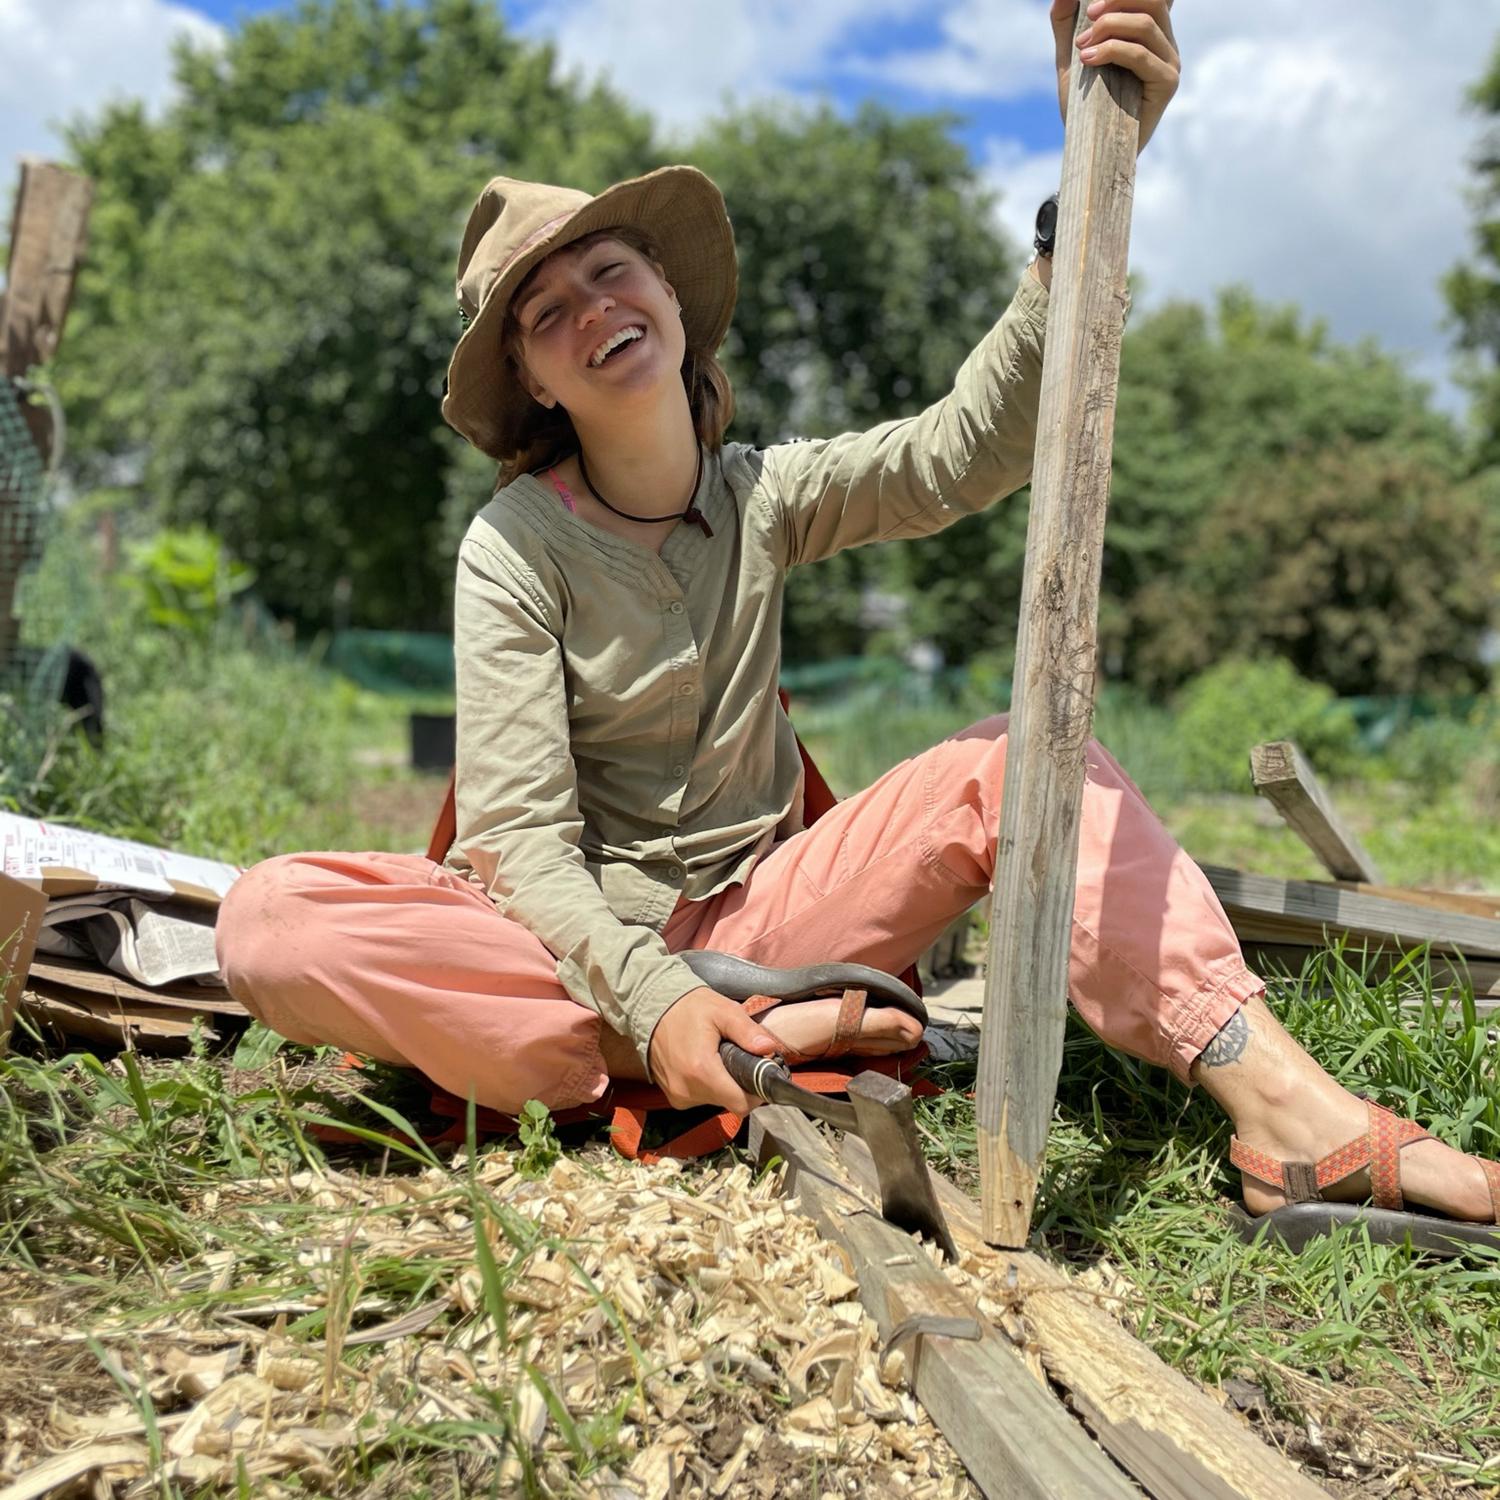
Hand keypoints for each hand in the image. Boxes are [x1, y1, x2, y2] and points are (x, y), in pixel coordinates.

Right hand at [647, 986, 783, 1112]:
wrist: (651, 1007)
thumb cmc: (688, 1007)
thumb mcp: (722, 1010)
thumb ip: (747, 1031)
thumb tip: (769, 1048)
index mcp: (702, 1071)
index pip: (741, 1104)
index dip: (757, 1092)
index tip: (760, 1073)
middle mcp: (687, 1090)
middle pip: (730, 1102)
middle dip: (740, 1084)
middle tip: (739, 1058)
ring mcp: (677, 1095)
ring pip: (716, 1101)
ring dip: (723, 1084)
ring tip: (719, 1058)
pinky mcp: (672, 1096)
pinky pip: (700, 1098)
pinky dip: (708, 1085)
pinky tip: (704, 1063)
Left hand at [1051, 0, 1179, 151]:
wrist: (1090, 150)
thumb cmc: (1084, 106)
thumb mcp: (1071, 57)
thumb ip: (1067, 22)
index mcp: (1149, 33)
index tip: (1090, 3)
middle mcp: (1165, 43)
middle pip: (1151, 0)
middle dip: (1114, 1)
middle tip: (1086, 17)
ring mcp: (1170, 62)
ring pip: (1144, 25)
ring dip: (1108, 28)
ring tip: (1082, 47)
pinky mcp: (1167, 82)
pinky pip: (1140, 54)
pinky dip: (1112, 50)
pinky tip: (1088, 59)